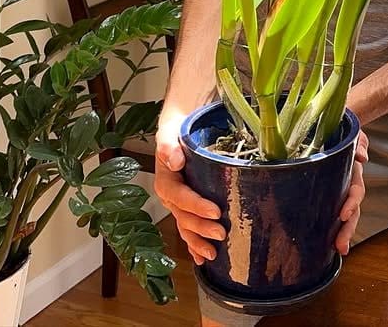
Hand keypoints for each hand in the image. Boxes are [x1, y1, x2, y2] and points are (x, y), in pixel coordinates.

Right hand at [154, 114, 225, 265]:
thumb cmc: (176, 129)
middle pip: (184, 216)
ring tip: (214, 254)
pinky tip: (202, 258)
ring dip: (198, 242)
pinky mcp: (186, 208)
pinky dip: (194, 245)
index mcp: (166, 180)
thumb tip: (174, 161)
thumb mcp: (170, 130)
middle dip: (201, 228)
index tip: (215, 211)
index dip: (196, 206)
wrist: (178, 129)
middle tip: (221, 234)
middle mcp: (170, 196)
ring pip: (186, 227)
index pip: (180, 196)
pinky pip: (188, 229)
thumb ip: (168, 144)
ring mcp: (177, 204)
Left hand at [335, 130, 368, 255]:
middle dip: (348, 229)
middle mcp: (349, 183)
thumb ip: (360, 142)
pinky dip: (334, 226)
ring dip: (344, 232)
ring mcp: (341, 188)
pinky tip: (326, 242)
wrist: (336, 125)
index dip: (351, 203)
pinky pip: (332, 210)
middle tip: (341, 246)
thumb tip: (362, 156)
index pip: (355, 191)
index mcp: (353, 172)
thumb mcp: (355, 132)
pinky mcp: (330, 191)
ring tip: (339, 249)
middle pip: (352, 210)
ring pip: (346, 215)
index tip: (343, 215)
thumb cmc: (344, 130)